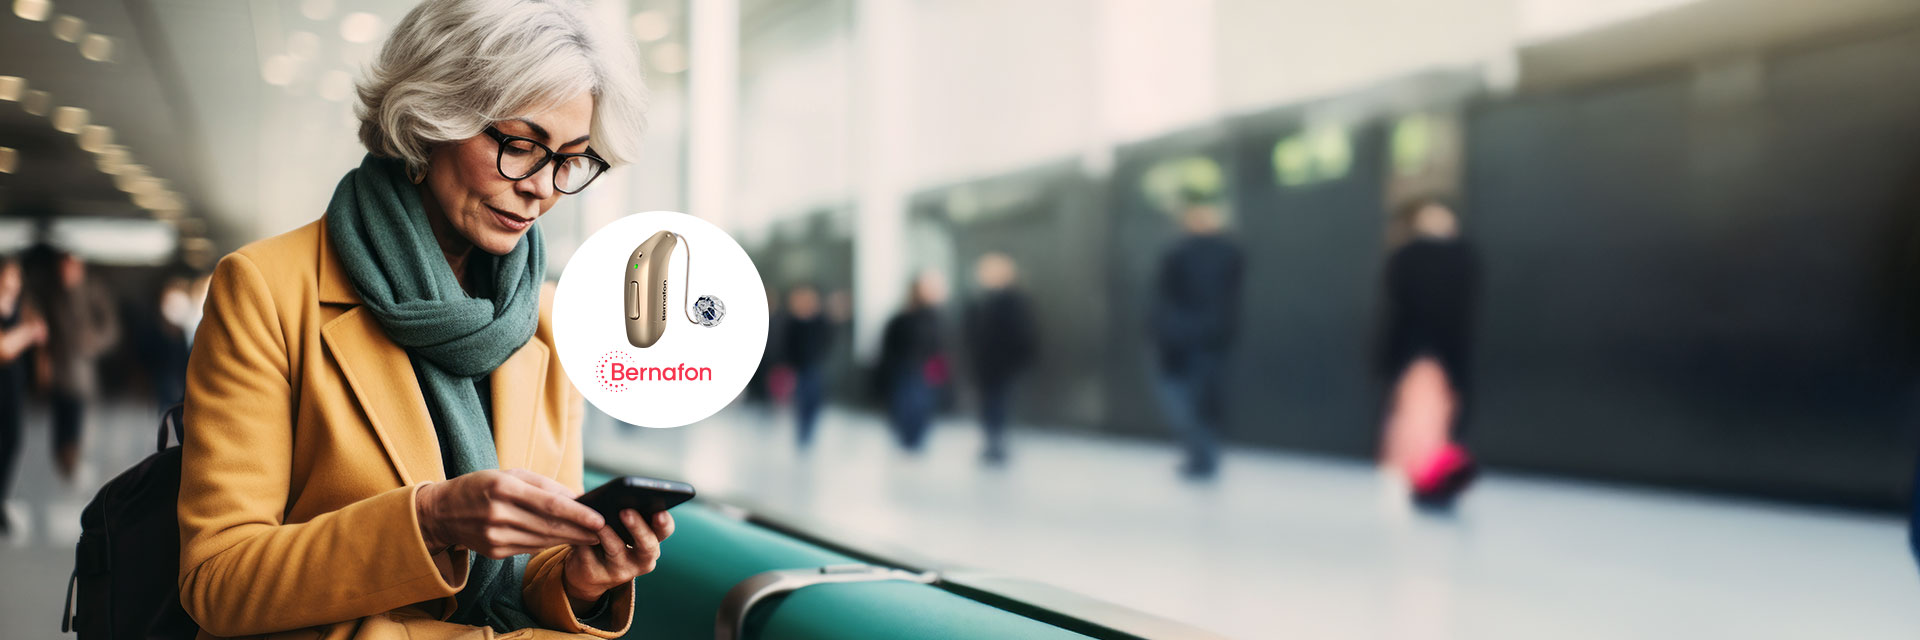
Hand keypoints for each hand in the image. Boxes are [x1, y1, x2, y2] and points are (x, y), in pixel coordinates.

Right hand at [415, 469, 604, 558]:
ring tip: (591, 538)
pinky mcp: (494, 552)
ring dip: (570, 540)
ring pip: (542, 540)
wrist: (441, 512)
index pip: (549, 505)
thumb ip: (545, 486)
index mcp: (503, 488)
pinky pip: (530, 548)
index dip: (578, 514)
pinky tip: (566, 541)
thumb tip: (579, 497)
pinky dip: (550, 545)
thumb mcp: (510, 474)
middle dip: (580, 530)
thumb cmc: (482, 486)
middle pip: (549, 526)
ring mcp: (495, 536)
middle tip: (604, 531)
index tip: (599, 519)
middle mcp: (498, 514)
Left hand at [562, 508, 673, 603]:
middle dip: (638, 528)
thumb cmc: (610, 539)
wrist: (589, 571)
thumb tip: (618, 497)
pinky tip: (580, 531)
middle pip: (647, 545)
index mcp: (652, 542)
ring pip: (616, 550)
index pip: (664, 530)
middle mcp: (643, 560)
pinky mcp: (597, 575)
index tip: (659, 511)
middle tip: (626, 512)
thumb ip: (627, 514)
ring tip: (600, 522)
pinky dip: (585, 542)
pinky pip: (590, 555)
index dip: (664, 522)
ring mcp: (621, 571)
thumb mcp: (622, 529)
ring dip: (608, 535)